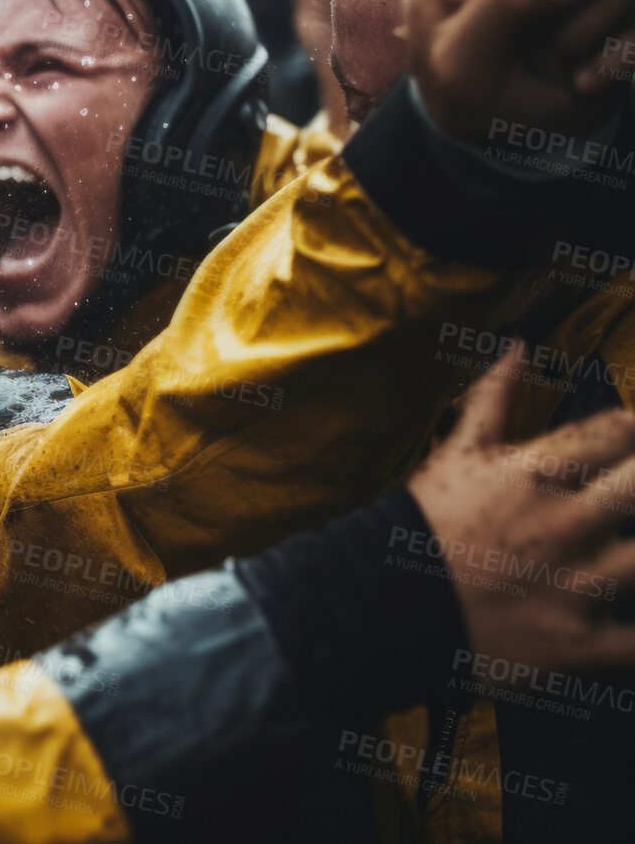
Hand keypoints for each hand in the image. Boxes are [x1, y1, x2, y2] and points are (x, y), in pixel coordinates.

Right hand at [408, 345, 634, 676]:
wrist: (380, 608)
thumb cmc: (421, 525)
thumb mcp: (455, 454)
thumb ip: (493, 398)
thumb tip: (519, 346)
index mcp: (535, 474)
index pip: (616, 432)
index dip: (634, 428)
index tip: (633, 433)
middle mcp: (565, 525)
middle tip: (629, 491)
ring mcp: (576, 587)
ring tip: (625, 547)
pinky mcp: (578, 643)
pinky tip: (634, 617)